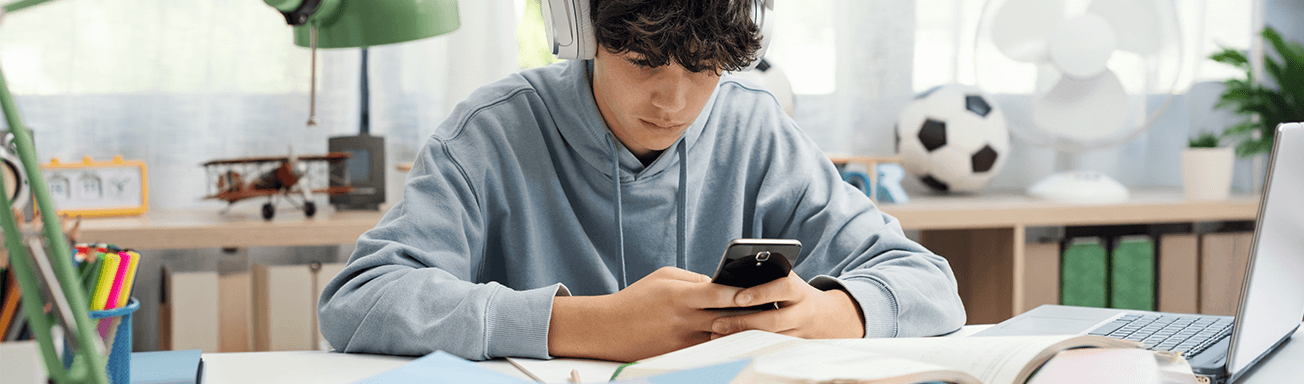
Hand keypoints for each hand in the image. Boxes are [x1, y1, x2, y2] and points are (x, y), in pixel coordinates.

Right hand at [548, 267, 742, 361]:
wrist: (609, 328)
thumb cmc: (636, 299)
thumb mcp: (664, 277)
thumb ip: (693, 279)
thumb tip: (718, 283)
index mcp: (681, 296)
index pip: (719, 293)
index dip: (742, 292)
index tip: (760, 289)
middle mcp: (685, 320)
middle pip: (726, 317)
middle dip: (749, 313)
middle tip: (771, 308)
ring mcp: (684, 340)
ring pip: (721, 336)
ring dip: (740, 330)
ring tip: (761, 324)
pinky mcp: (680, 354)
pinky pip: (708, 348)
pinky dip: (722, 342)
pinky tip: (737, 337)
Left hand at [710, 272, 864, 338]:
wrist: (828, 318)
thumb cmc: (797, 294)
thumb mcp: (789, 280)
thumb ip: (769, 274)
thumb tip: (737, 270)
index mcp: (799, 291)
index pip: (782, 289)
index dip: (761, 293)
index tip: (737, 297)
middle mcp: (802, 312)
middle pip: (773, 320)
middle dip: (743, 322)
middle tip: (718, 322)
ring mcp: (799, 332)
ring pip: (769, 338)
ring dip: (742, 337)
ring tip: (718, 334)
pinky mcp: (793, 346)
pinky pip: (768, 348)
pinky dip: (748, 346)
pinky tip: (730, 343)